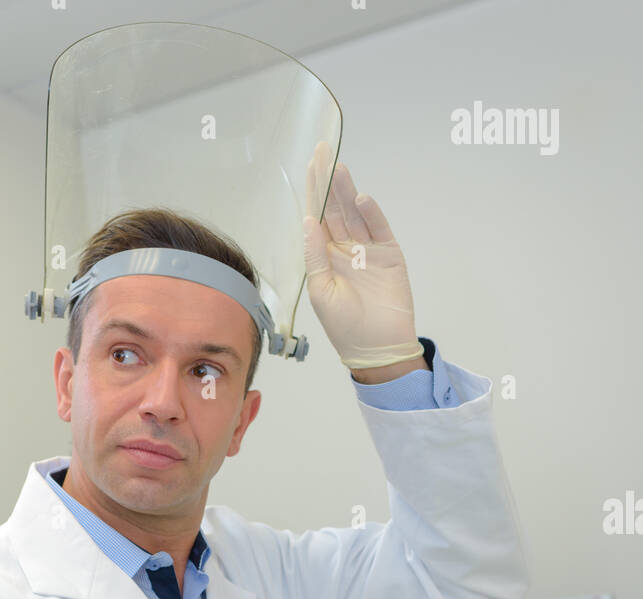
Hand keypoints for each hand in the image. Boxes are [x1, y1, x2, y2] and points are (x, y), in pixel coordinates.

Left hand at [303, 141, 421, 370]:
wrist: (377, 348)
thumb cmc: (344, 326)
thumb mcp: (322, 292)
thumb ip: (315, 255)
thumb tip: (308, 222)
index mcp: (325, 256)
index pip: (317, 217)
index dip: (313, 192)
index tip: (310, 165)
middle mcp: (345, 248)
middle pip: (335, 208)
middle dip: (328, 182)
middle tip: (323, 152)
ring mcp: (368, 250)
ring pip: (355, 213)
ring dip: (346, 192)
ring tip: (338, 170)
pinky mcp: (389, 254)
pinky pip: (378, 229)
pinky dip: (371, 213)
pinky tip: (360, 198)